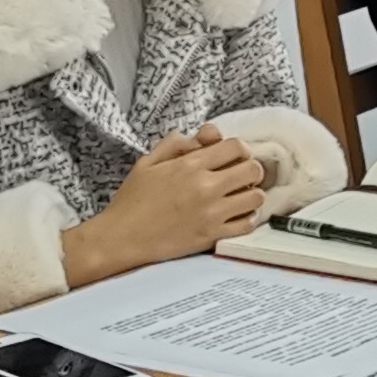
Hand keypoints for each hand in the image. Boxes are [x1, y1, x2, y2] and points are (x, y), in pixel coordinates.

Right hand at [65, 127, 269, 285]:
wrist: (121, 238)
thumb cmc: (131, 201)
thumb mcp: (147, 163)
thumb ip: (175, 144)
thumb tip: (200, 138)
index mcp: (189, 165)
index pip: (236, 147)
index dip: (239, 150)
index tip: (233, 158)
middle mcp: (205, 186)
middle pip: (253, 169)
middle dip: (250, 170)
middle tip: (240, 177)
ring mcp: (211, 213)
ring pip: (256, 197)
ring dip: (251, 195)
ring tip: (239, 197)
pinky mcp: (212, 236)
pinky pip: (247, 225)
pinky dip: (246, 219)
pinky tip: (235, 217)